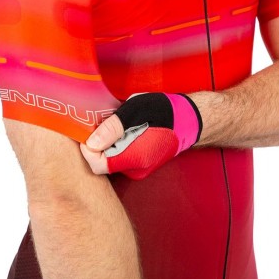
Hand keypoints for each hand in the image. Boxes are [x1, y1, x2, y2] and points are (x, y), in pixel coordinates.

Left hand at [80, 93, 202, 179]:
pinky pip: (121, 157)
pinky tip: (128, 130)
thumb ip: (113, 127)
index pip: (98, 164)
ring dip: (110, 142)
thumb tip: (91, 143)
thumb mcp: (137, 110)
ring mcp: (140, 169)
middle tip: (106, 122)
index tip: (89, 131)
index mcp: (136, 157)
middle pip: (103, 161)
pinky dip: (119, 144)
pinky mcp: (142, 164)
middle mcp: (137, 169)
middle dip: (100, 143)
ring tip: (122, 124)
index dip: (88, 149)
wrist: (190, 119)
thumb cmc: (166, 111)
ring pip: (111, 158)